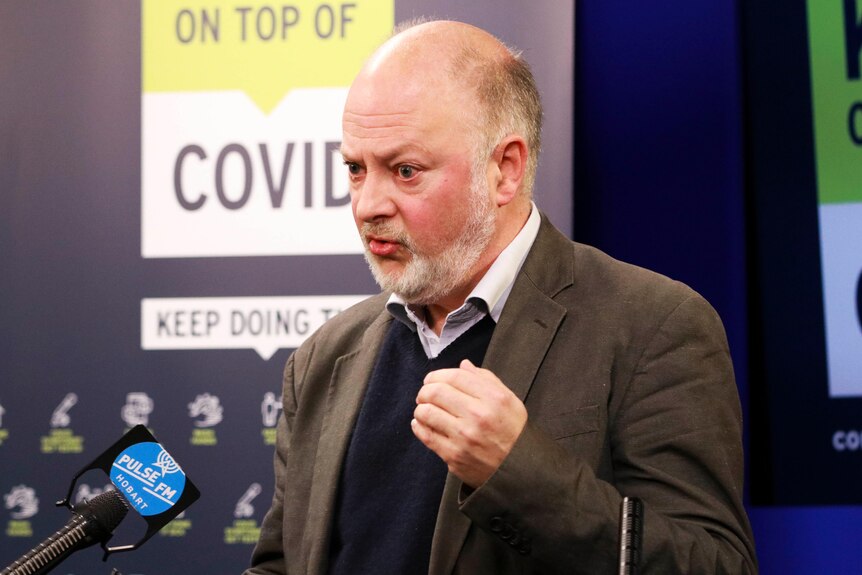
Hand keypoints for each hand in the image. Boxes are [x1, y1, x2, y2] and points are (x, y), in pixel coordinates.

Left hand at [412, 359, 527, 487]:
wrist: (519, 470)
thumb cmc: (514, 433)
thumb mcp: (509, 401)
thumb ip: (487, 380)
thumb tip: (464, 365)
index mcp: (493, 398)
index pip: (455, 377)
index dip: (438, 375)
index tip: (431, 379)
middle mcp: (478, 415)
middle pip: (436, 392)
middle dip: (425, 390)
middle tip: (425, 394)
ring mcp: (464, 437)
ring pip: (426, 413)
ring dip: (421, 408)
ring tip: (425, 410)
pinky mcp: (454, 456)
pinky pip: (426, 435)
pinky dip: (419, 426)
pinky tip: (422, 423)